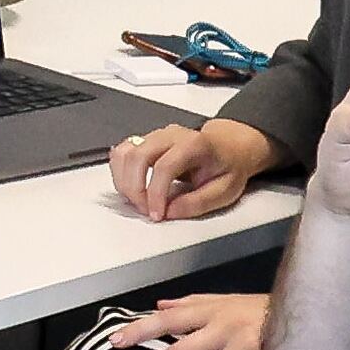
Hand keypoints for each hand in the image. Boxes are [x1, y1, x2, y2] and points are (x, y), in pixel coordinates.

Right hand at [113, 116, 269, 221]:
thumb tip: (169, 212)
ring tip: (138, 201)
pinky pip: (121, 153)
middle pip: (137, 156)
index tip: (158, 214)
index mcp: (195, 144)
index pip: (164, 166)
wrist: (230, 147)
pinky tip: (131, 188)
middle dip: (135, 189)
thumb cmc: (228, 166)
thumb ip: (197, 203)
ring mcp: (156, 136)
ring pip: (125, 153)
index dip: (156, 194)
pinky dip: (120, 173)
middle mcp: (172, 135)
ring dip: (124, 182)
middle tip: (145, 209)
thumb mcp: (224, 191)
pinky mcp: (146, 141)